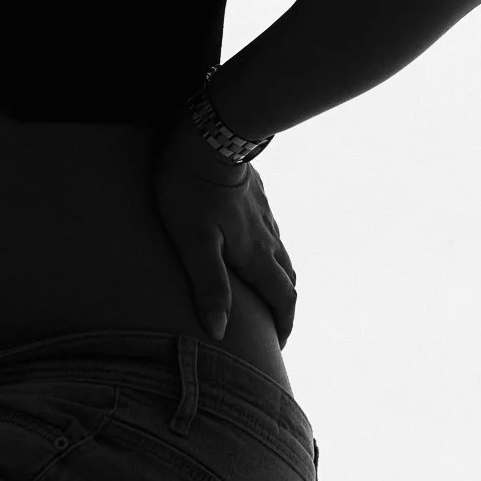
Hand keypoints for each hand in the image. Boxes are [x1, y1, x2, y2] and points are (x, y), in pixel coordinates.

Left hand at [152, 119, 297, 346]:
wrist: (208, 135)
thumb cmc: (193, 190)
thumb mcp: (194, 241)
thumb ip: (209, 285)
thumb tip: (219, 331)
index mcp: (256, 253)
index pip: (282, 298)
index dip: (284, 325)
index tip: (278, 346)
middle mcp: (267, 236)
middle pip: (286, 278)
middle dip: (283, 305)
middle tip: (272, 323)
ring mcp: (263, 213)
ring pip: (279, 252)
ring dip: (276, 276)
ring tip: (261, 289)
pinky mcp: (255, 194)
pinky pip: (268, 230)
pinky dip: (267, 249)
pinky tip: (251, 244)